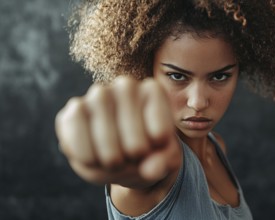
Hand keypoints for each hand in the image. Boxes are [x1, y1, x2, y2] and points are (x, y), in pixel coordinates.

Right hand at [55, 76, 180, 186]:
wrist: (123, 162)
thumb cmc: (149, 155)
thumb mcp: (166, 162)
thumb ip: (164, 163)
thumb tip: (151, 170)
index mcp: (153, 92)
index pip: (157, 107)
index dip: (158, 137)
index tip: (157, 146)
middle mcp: (126, 86)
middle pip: (128, 112)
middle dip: (133, 147)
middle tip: (134, 159)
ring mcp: (99, 95)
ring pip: (100, 112)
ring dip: (108, 152)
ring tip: (115, 163)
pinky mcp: (76, 110)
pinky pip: (74, 122)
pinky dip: (84, 151)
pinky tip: (94, 161)